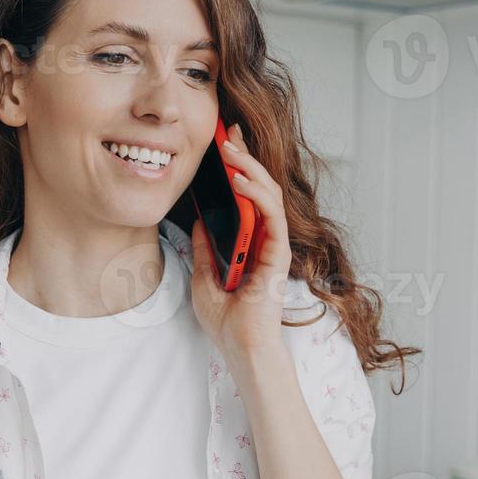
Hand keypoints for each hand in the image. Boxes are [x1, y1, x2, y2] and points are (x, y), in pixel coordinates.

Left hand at [188, 122, 293, 360]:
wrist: (240, 346)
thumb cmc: (227, 320)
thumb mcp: (203, 276)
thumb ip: (205, 248)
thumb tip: (199, 220)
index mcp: (248, 241)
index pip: (245, 196)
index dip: (235, 168)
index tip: (222, 143)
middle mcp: (264, 238)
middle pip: (258, 188)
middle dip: (243, 156)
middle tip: (227, 132)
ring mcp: (273, 244)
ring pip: (267, 194)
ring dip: (248, 167)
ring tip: (230, 147)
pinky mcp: (279, 252)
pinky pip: (270, 214)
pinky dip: (256, 193)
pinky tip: (239, 179)